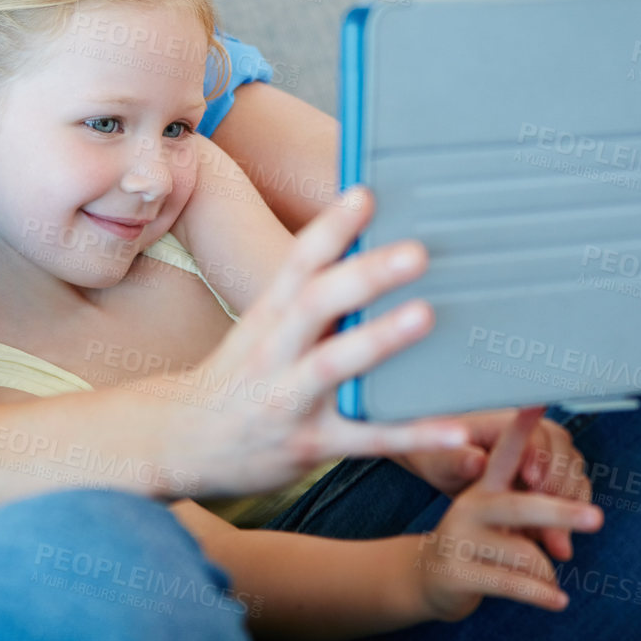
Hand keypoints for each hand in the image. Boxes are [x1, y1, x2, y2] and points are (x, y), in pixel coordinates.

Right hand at [143, 186, 470, 497]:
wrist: (182, 441)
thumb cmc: (238, 376)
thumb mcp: (261, 329)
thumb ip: (308, 298)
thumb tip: (370, 258)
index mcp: (266, 316)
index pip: (297, 263)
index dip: (331, 227)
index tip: (365, 196)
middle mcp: (274, 352)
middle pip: (316, 303)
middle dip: (365, 275)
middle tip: (415, 251)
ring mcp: (290, 399)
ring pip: (335, 366)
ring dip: (379, 339)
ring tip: (425, 315)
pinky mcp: (311, 445)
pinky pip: (368, 439)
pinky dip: (414, 433)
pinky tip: (457, 427)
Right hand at [408, 407, 602, 621]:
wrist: (429, 576)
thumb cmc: (478, 541)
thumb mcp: (500, 520)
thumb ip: (534, 521)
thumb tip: (564, 545)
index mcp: (485, 486)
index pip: (506, 452)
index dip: (520, 428)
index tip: (536, 402)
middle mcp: (470, 505)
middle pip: (522, 505)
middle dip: (561, 511)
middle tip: (596, 518)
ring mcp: (461, 537)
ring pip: (526, 553)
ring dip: (547, 573)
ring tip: (550, 582)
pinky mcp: (458, 571)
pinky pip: (514, 584)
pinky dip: (541, 595)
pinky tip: (556, 600)